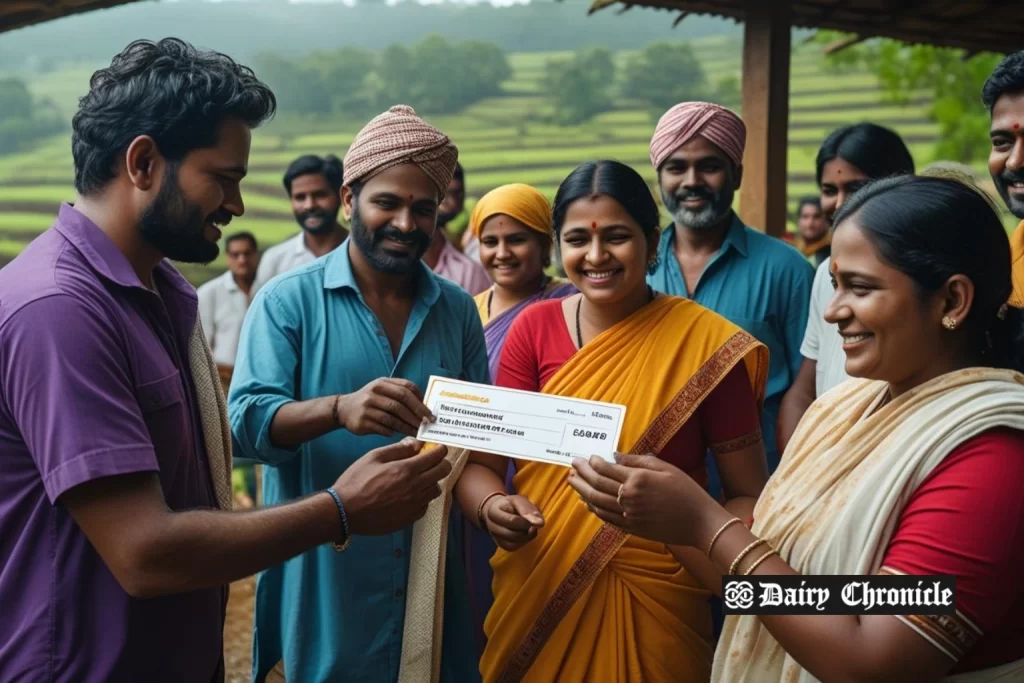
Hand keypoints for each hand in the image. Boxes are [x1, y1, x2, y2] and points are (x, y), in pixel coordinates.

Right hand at [333, 438, 450, 534]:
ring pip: (436, 490)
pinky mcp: (409, 518)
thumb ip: (399, 449)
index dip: (440, 449)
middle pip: (442, 472)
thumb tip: (416, 443)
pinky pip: (425, 505)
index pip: (437, 456)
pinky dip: (422, 498)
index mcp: (406, 469)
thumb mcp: (374, 457)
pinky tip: (410, 495)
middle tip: (433, 461)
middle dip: (441, 463)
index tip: (439, 448)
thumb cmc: (356, 481)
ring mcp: (414, 505)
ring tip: (419, 478)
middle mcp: (415, 487)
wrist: (345, 511)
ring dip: (432, 481)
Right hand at [335, 378, 433, 436]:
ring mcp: (367, 407)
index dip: (420, 400)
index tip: (430, 412)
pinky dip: (393, 432)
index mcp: (382, 383)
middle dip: (417, 414)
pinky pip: (383, 428)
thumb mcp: (382, 390)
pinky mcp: (363, 421)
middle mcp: (374, 392)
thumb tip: (424, 408)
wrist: (344, 409)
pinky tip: (399, 434)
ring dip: (408, 426)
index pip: (406, 388)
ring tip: (418, 432)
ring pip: (393, 418)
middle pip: (401, 403)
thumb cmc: (370, 400)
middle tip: (427, 423)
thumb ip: (400, 394)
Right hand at [483, 494, 543, 550]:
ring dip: (525, 537)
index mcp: (493, 511)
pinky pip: (512, 547)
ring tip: (529, 529)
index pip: (512, 521)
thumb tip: (540, 524)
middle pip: (512, 534)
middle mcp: (490, 525)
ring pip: (512, 543)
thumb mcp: (519, 501)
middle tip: (533, 525)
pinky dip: (522, 542)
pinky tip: (525, 534)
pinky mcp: (500, 544)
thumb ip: (529, 510)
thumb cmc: (511, 505)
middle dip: (527, 531)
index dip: (527, 523)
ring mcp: (494, 536)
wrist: (500, 510)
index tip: (539, 523)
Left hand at [568, 453, 718, 546]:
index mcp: (637, 479)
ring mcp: (628, 515)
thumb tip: (614, 456)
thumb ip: (637, 461)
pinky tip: (586, 502)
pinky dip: (592, 509)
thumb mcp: (665, 468)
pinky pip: (604, 518)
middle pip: (596, 484)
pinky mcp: (630, 528)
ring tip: (572, 480)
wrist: (699, 522)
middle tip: (572, 465)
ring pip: (595, 502)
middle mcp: (629, 497)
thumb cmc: (686, 491)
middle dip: (581, 473)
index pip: (606, 469)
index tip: (586, 457)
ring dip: (581, 490)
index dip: (592, 462)